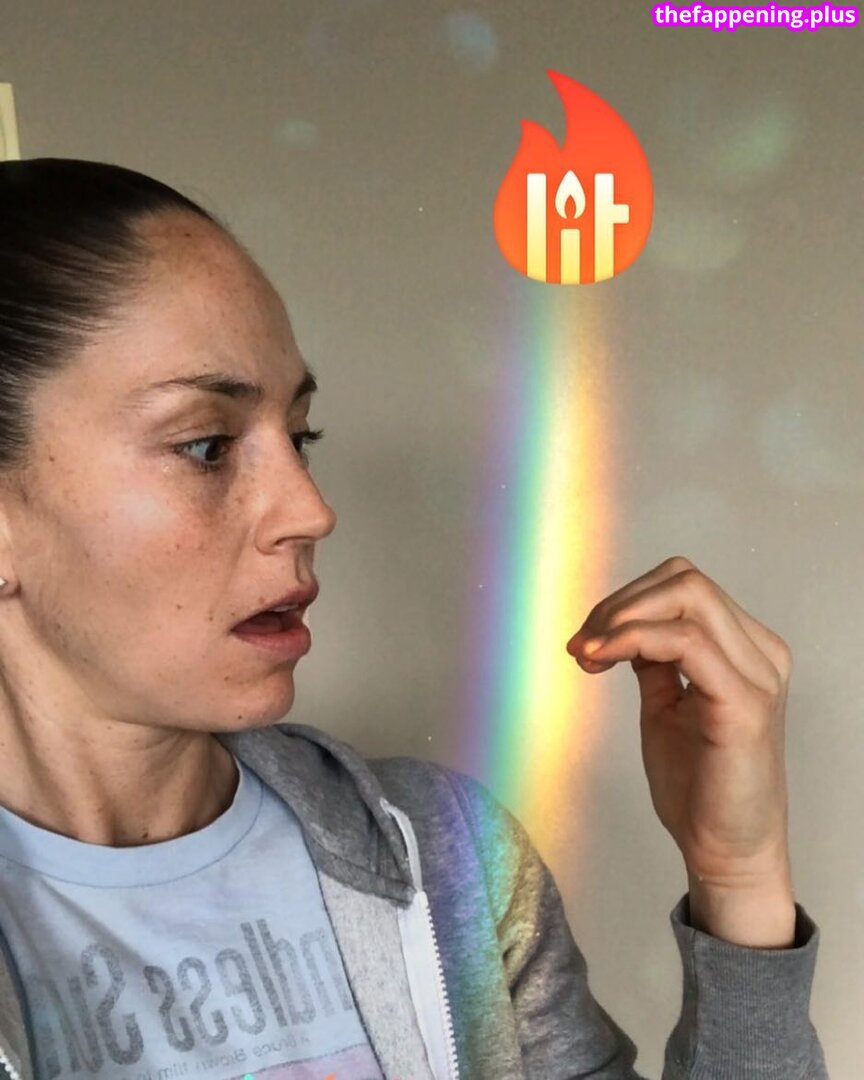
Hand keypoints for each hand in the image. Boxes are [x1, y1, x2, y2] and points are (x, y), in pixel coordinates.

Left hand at [566, 556, 793, 891]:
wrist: (724, 852)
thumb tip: (622, 626)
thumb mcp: (667, 705)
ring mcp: (757, 676)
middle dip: (620, 604)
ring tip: (588, 654)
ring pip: (688, 596)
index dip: (626, 601)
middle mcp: (760, 654)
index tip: (586, 639)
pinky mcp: (744, 705)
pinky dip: (634, 639)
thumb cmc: (699, 785)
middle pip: (684, 579)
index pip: (683, 586)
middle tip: (583, 644)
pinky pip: (687, 642)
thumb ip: (655, 661)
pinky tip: (602, 659)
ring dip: (622, 617)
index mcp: (746, 650)